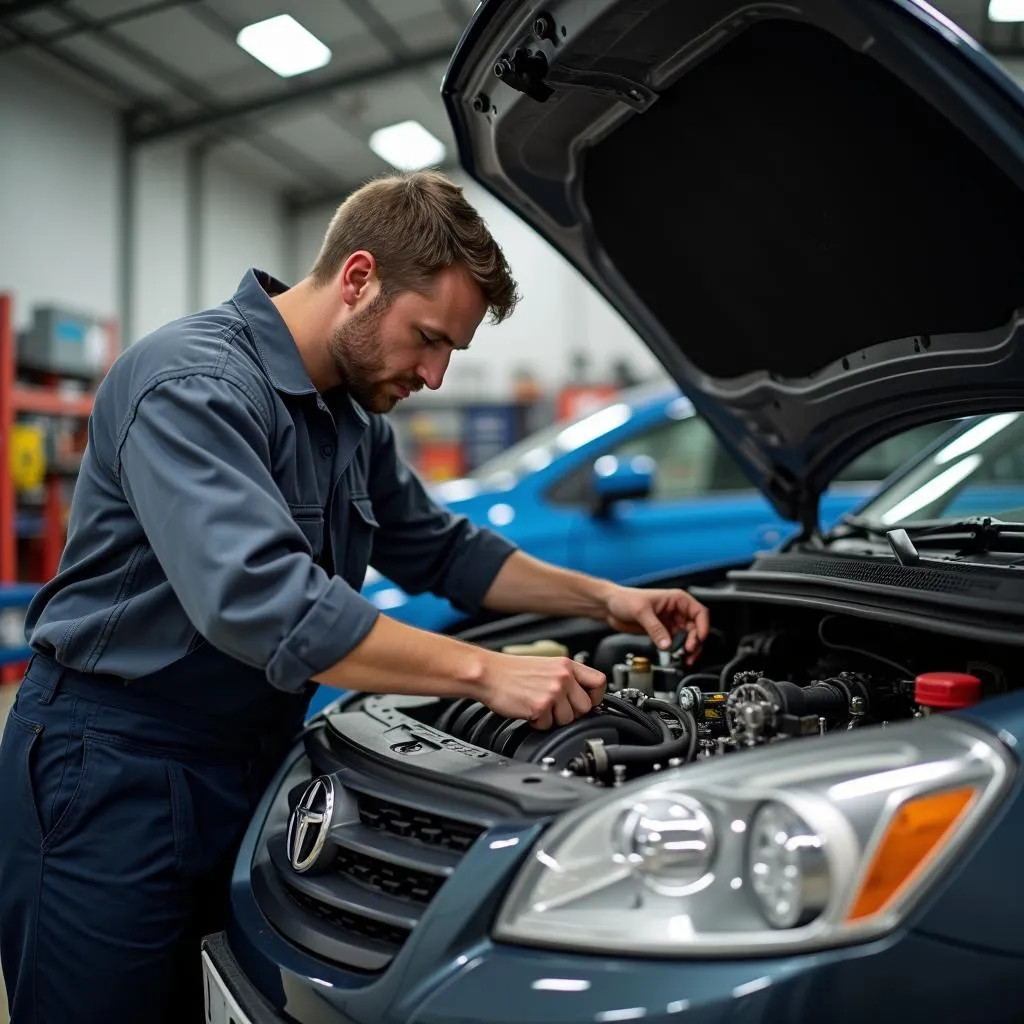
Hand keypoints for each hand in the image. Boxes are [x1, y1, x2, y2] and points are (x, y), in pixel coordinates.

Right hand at [478, 653, 606, 729]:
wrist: (489, 673)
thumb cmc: (512, 671)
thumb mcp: (547, 665)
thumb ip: (567, 678)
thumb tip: (583, 696)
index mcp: (566, 665)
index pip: (600, 682)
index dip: (595, 697)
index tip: (586, 702)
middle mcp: (563, 677)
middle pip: (586, 707)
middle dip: (571, 713)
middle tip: (554, 708)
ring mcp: (553, 691)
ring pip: (568, 720)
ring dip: (553, 719)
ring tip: (538, 707)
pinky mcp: (541, 706)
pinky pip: (549, 726)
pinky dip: (538, 723)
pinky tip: (529, 711)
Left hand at [601, 585, 709, 664]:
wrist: (610, 606)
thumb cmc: (624, 599)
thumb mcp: (641, 612)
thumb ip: (655, 629)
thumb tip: (666, 644)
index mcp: (676, 599)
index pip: (699, 613)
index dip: (702, 627)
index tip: (698, 639)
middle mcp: (676, 611)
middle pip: (696, 628)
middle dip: (695, 641)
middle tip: (688, 652)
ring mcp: (670, 622)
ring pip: (688, 638)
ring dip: (688, 649)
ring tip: (685, 658)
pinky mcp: (663, 632)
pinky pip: (675, 643)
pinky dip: (678, 651)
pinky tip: (675, 657)